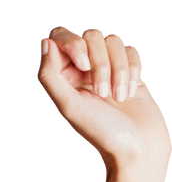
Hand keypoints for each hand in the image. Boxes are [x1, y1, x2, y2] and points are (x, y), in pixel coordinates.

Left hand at [37, 26, 170, 173]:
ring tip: (118, 97)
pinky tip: (130, 93)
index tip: (82, 65)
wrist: (136, 146)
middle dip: (99, 61)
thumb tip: (45, 42)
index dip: (72, 43)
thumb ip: (50, 76)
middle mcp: (82, 71)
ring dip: (118, 68)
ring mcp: (107, 68)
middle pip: (90, 35)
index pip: (60, 37)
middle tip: (102, 92)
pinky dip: (132, 70)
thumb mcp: (69, 106)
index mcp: (62, 78)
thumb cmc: (101, 131)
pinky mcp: (128, 69)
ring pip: (113, 40)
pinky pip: (130, 50)